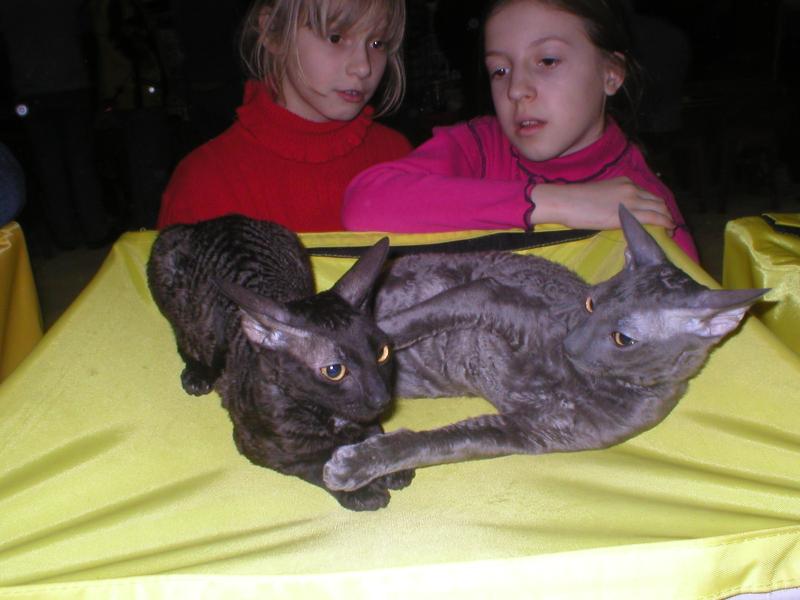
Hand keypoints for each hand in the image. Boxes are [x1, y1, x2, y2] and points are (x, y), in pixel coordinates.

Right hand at [530, 177, 674, 229]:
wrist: (565, 201)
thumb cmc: (574, 201)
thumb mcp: (599, 196)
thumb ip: (613, 201)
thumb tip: (618, 215)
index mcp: (624, 182)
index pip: (647, 194)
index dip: (657, 205)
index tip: (660, 214)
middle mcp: (631, 188)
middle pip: (657, 200)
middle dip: (666, 212)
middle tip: (668, 224)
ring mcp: (631, 199)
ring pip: (659, 208)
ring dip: (667, 219)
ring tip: (670, 229)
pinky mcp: (629, 213)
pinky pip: (653, 217)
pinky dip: (664, 223)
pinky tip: (668, 229)